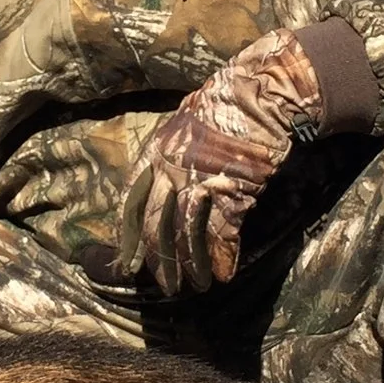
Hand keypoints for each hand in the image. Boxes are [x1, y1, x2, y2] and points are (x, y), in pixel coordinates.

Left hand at [118, 28, 326, 295]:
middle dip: (160, 261)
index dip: (129, 239)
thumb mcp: (178, 130)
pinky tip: (223, 274)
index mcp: (152, 156)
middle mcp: (169, 172)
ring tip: (196, 286)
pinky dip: (222, 256)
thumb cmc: (217, 111)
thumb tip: (155, 193)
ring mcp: (199, 182)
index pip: (130, 206)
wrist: (254, 95)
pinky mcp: (231, 191)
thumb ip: (164, 162)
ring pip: (188, 236)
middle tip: (167, 286)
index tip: (129, 264)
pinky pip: (222, 232)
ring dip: (193, 266)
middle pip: (157, 227)